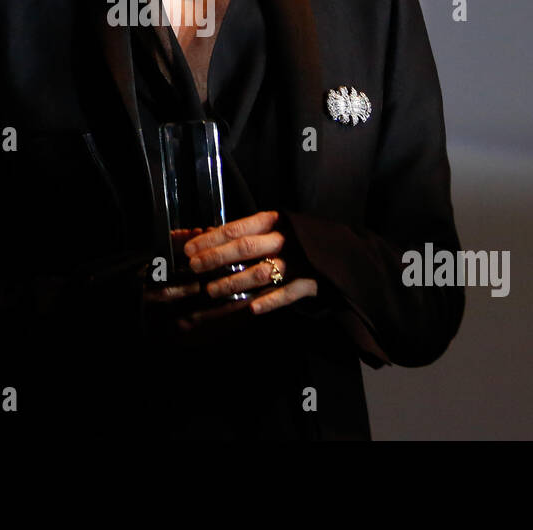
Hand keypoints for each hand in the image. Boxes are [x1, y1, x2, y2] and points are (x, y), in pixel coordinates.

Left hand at [184, 210, 317, 314]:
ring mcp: (300, 260)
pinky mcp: (313, 281)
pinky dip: (270, 301)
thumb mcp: (275, 230)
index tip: (190, 249)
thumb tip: (208, 237)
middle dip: (217, 257)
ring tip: (212, 291)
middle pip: (247, 247)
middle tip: (194, 267)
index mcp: (275, 222)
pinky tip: (251, 309)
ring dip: (235, 282)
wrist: (342, 253)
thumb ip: (249, 234)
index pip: (238, 228)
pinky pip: (289, 293)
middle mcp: (287, 239)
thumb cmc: (298, 241)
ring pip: (263, 272)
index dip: (213, 239)